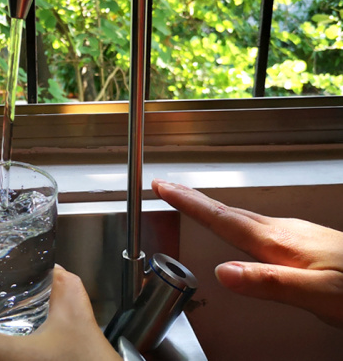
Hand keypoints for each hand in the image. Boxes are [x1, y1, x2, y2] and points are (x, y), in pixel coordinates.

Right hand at [152, 180, 342, 328]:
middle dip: (192, 198)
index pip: (221, 217)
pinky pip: (255, 222)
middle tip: (167, 187)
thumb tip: (224, 273)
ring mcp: (291, 231)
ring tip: (191, 202)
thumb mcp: (318, 296)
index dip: (188, 202)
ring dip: (210, 206)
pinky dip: (233, 217)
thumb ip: (269, 283)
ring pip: (240, 214)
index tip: (163, 186)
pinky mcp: (300, 238)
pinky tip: (236, 224)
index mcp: (276, 243)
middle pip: (226, 210)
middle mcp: (281, 230)